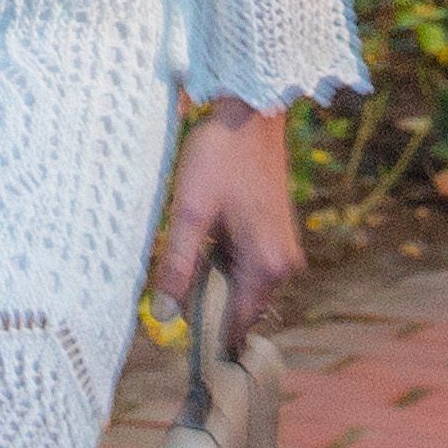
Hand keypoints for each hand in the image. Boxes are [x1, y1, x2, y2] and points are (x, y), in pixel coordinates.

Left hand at [148, 102, 302, 328]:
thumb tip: (163, 315)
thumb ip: (177, 266)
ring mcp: (283, 251)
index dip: (204, 333)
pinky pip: (247, 267)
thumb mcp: (189, 212)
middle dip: (206, 301)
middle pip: (239, 308)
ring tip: (192, 245)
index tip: (174, 328)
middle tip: (175, 273)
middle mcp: (283, 267)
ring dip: (214, 278)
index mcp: (265, 267)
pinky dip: (224, 261)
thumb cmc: (219, 158)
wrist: (249, 114)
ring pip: (241, 287)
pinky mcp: (277, 237)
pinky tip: (207, 235)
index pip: (235, 326)